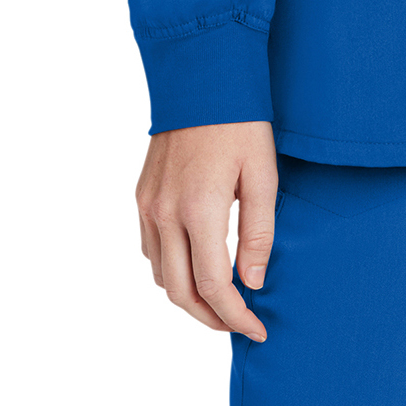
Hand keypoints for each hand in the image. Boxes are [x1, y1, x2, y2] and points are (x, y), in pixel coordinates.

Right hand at [136, 120, 278, 339]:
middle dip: (211, 318)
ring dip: (188, 297)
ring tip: (221, 299)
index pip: (214, 287)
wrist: (202, 76)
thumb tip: (253, 283)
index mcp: (200, 209)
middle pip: (181, 293)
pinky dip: (171, 270)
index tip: (258, 329)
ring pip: (161, 276)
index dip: (236, 317)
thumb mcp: (263, 174)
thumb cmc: (240, 122)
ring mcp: (148, 205)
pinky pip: (150, 250)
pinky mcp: (142, 195)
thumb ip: (258, 233)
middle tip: (239, 324)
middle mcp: (165, 213)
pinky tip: (196, 265)